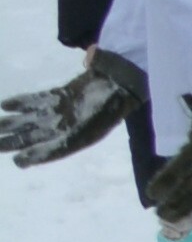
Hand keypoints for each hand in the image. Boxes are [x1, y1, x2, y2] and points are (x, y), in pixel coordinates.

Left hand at [0, 51, 142, 170]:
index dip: (36, 155)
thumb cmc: (117, 101)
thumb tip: (75, 92)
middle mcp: (67, 126)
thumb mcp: (102, 115)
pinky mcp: (61, 96)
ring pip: (32, 120)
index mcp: (79, 136)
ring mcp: (63, 110)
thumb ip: (83, 115)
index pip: (54, 149)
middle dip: (14, 141)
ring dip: (12, 124)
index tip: (19, 160)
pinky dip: (21, 102)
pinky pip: (37, 100)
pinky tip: (5, 104)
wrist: (128, 81)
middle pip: (35, 135)